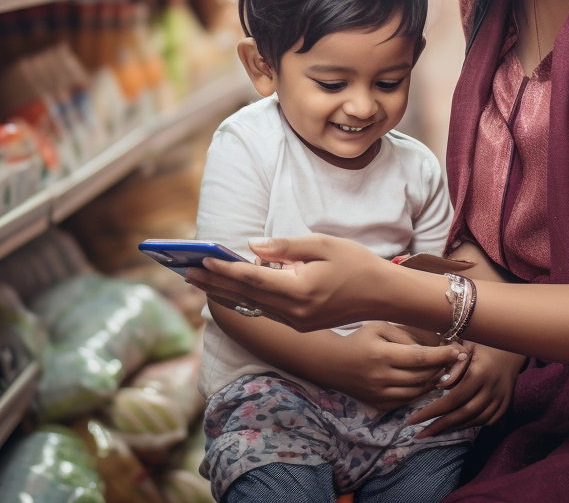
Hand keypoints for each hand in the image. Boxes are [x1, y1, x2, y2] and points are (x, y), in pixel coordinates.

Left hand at [184, 234, 400, 331]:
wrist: (383, 296)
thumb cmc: (356, 264)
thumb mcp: (324, 244)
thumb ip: (286, 246)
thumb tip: (252, 246)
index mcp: (300, 291)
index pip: (252, 278)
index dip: (224, 269)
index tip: (201, 259)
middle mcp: (294, 312)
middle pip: (244, 296)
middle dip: (213, 283)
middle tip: (185, 271)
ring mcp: (296, 322)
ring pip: (250, 306)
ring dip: (223, 293)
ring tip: (198, 280)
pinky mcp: (299, 325)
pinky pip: (264, 311)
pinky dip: (243, 298)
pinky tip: (229, 288)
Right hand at [319, 323, 471, 409]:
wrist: (331, 363)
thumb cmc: (359, 339)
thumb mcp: (379, 328)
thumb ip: (404, 337)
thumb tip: (429, 349)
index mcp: (382, 354)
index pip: (420, 358)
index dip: (442, 355)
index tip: (460, 351)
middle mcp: (381, 377)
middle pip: (422, 376)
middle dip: (442, 368)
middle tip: (455, 359)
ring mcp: (380, 394)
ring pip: (417, 391)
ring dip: (434, 381)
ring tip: (442, 369)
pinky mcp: (379, 404)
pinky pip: (407, 401)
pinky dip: (420, 392)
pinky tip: (426, 381)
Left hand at [409, 343, 525, 437]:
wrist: (513, 347)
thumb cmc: (485, 342)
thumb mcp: (468, 345)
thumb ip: (455, 366)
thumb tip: (440, 386)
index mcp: (480, 373)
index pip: (453, 398)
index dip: (433, 411)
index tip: (413, 419)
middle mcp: (491, 389)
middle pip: (463, 414)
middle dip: (439, 426)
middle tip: (419, 435)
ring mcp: (500, 399)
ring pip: (474, 420)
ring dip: (453, 427)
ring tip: (432, 431)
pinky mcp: (505, 405)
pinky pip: (486, 421)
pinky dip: (469, 425)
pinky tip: (454, 425)